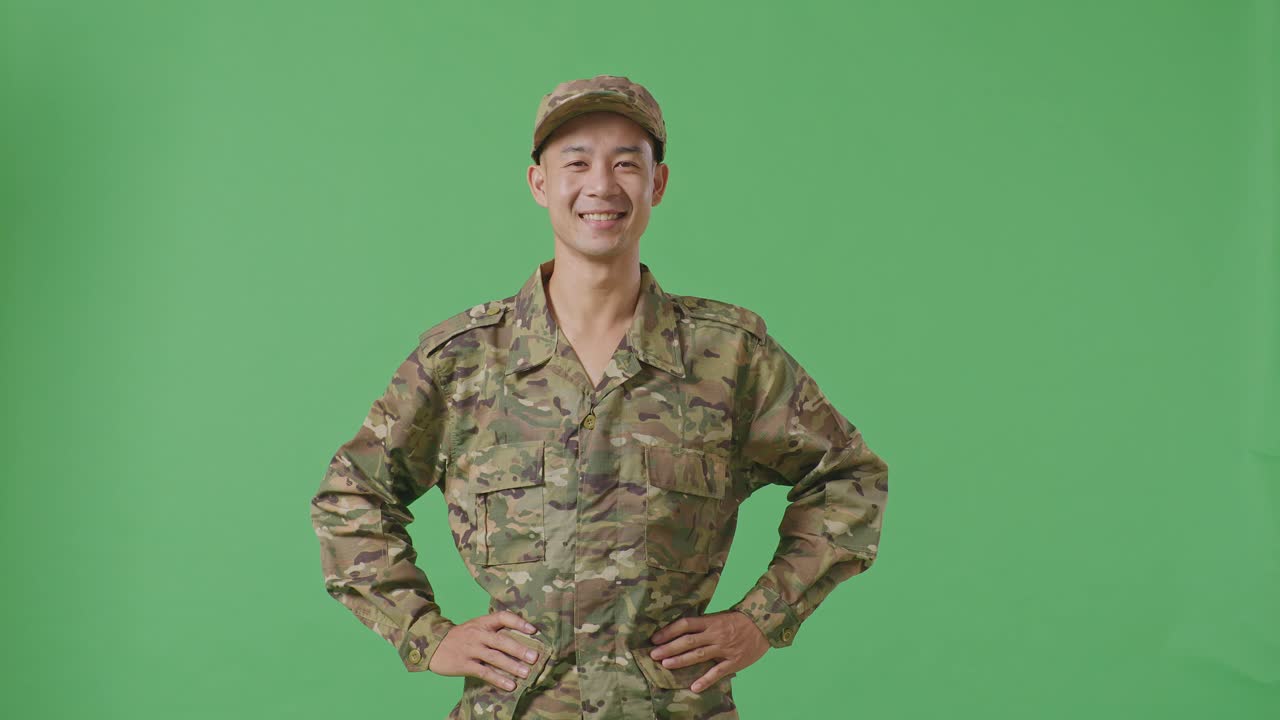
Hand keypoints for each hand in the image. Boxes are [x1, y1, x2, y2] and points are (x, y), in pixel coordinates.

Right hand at [428, 611, 542, 690]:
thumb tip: (521, 636)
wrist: (432, 644)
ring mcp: (470, 650)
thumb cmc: (461, 636)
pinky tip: (510, 685)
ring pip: (494, 658)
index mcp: (482, 622)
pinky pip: (484, 672)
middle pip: (501, 641)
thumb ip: (493, 629)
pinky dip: (498, 679)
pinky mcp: (464, 665)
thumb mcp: (475, 626)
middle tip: (535, 657)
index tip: (533, 630)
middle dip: (519, 649)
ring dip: (512, 666)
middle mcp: (477, 634)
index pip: (503, 617)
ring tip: (527, 673)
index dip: (519, 622)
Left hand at [648, 610, 770, 692]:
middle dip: (669, 647)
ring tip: (666, 665)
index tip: (655, 638)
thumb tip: (681, 631)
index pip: (685, 624)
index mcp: (711, 621)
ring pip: (699, 654)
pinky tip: (694, 687)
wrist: (765, 624)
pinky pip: (718, 672)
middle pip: (688, 640)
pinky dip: (706, 680)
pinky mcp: (734, 661)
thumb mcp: (719, 616)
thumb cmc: (739, 620)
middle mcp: (715, 634)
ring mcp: (724, 648)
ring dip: (681, 660)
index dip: (668, 631)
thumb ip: (703, 624)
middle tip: (654, 654)